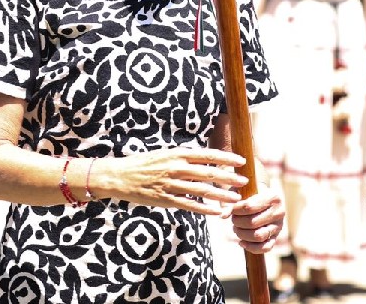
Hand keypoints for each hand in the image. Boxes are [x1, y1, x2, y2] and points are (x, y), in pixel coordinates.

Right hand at [105, 148, 248, 215]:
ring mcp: (171, 184)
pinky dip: (204, 209)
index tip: (241, 160)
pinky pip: (190, 205)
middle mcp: (176, 168)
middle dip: (229, 177)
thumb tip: (205, 159)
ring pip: (202, 191)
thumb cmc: (144, 163)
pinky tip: (216, 212)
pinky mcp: (166, 200)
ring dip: (221, 195)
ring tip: (236, 198)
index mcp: (177, 154)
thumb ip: (184, 157)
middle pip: (209, 173)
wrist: (120, 176)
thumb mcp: (165, 153)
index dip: (226, 157)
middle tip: (245, 180)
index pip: (208, 155)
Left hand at [228, 185, 284, 253]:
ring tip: (236, 228)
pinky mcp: (276, 237)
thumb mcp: (241, 191)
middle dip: (238, 222)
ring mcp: (278, 226)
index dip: (236, 210)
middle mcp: (279, 212)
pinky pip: (265, 248)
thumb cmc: (250, 193)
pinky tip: (241, 242)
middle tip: (233, 219)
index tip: (231, 210)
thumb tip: (223, 216)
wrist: (264, 199)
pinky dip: (251, 247)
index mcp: (273, 197)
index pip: (249, 207)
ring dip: (242, 234)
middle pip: (252, 223)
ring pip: (258, 236)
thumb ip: (232, 201)